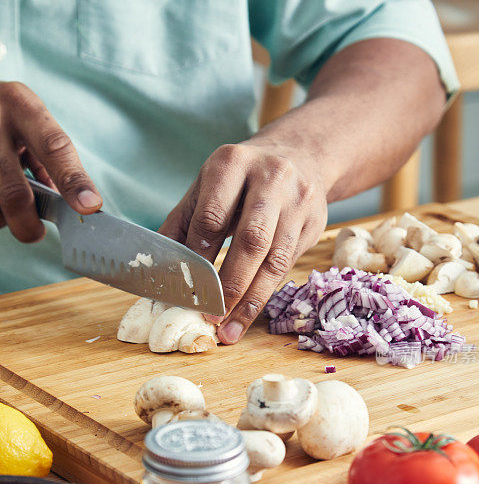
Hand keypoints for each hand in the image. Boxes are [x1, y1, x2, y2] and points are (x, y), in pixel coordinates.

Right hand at [0, 82, 101, 241]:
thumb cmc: (6, 119)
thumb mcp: (29, 124)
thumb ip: (51, 161)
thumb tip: (75, 204)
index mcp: (21, 105)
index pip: (54, 147)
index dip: (72, 180)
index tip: (89, 206)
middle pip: (13, 191)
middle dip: (26, 222)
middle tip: (35, 233)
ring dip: (2, 215)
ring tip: (5, 201)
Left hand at [159, 141, 326, 343]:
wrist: (300, 155)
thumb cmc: (242, 179)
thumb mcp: (207, 187)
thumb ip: (183, 224)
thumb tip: (157, 269)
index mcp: (232, 163)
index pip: (212, 216)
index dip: (198, 256)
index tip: (185, 289)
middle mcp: (271, 178)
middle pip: (250, 239)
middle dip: (229, 284)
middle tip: (210, 316)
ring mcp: (298, 201)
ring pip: (275, 259)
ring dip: (250, 299)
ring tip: (229, 328)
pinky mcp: (316, 223)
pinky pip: (288, 266)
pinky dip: (265, 294)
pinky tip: (248, 314)